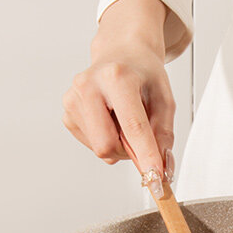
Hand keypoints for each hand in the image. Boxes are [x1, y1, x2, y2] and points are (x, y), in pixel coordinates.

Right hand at [62, 0, 174, 194]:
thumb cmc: (144, 75)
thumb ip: (164, 135)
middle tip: (141, 140)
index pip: (133, 127)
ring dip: (119, 145)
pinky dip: (107, 140)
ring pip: (100, 148)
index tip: (156, 179)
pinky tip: (110, 120)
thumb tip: (161, 170)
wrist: (121, 53)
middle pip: (107, 145)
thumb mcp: (165, 100)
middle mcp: (89, 85)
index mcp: (117, 76)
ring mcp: (73, 98)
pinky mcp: (68, 112)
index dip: (146, 157)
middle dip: (129, 153)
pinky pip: (92, 145)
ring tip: (124, 121)